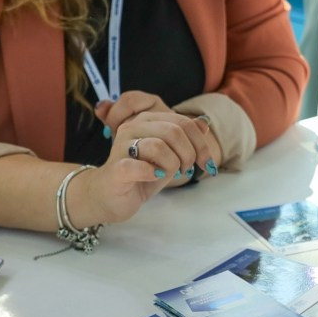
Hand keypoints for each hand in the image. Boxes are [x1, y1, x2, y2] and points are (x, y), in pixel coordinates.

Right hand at [98, 95, 221, 178]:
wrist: (111, 196)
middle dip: (188, 155)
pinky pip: (139, 166)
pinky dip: (152, 173)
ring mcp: (122, 146)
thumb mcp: (169, 154)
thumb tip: (204, 124)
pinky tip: (154, 177)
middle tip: (185, 170)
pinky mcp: (116, 168)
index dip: (201, 144)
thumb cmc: (141, 174)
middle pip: (174, 131)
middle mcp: (132, 127)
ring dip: (172, 165)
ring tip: (167, 174)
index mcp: (147, 120)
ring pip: (159, 146)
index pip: (183, 122)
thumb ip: (184, 138)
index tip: (206, 163)